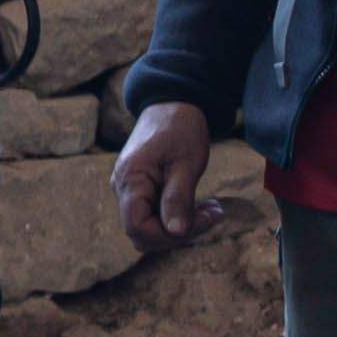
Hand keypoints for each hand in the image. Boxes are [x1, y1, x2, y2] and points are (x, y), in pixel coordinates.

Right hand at [111, 99, 224, 256]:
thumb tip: (175, 233)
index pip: (137, 227)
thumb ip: (178, 199)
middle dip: (179, 232)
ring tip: (212, 211)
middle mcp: (123, 188)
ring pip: (150, 227)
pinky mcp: (141, 189)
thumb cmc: (179, 128)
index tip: (202, 220)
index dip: (168, 234)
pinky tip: (202, 206)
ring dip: (182, 226)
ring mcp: (130, 189)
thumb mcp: (186, 163)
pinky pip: (155, 214)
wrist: (172, 102)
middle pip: (143, 233)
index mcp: (130, 180)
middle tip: (213, 215)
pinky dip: (178, 216)